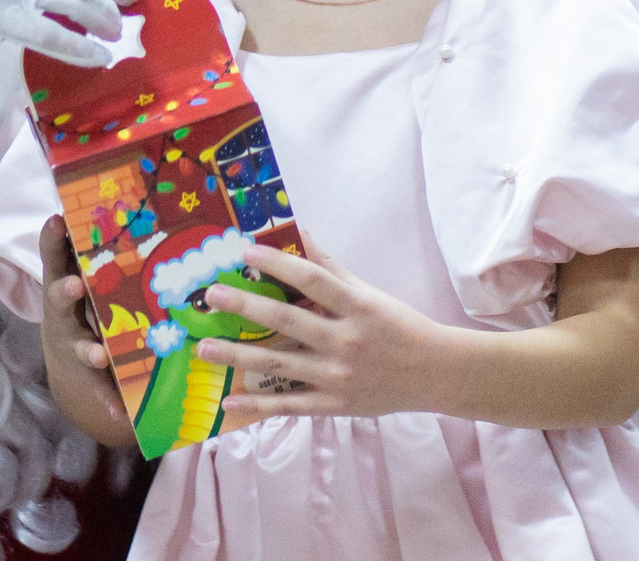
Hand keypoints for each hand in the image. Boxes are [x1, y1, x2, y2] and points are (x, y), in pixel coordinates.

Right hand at [39, 214, 135, 446]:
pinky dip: (110, 400)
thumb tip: (66, 209)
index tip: (56, 222)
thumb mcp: (68, 275)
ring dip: (89, 350)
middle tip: (76, 286)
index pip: (55, 259)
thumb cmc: (75, 306)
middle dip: (66, 295)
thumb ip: (66, 248)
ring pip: (81, 347)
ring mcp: (74, 347)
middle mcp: (64, 318)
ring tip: (100, 354)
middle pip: (60, 304)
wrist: (67, 361)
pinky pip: (100, 389)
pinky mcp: (89, 376)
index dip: (53, 240)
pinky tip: (122, 413)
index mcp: (62, 289)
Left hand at [194, 239, 448, 422]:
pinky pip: (289, 406)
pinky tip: (229, 400)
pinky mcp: (334, 405)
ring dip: (238, 356)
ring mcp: (338, 377)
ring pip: (280, 365)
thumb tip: (298, 232)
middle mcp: (346, 341)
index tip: (245, 252)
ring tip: (204, 347)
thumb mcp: (368, 293)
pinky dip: (258, 406)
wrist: (434, 373)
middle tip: (213, 295)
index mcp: (357, 307)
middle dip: (247, 307)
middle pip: (288, 321)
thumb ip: (329, 267)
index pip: (312, 280)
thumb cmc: (397, 325)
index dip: (278, 265)